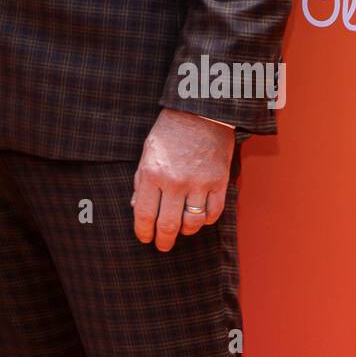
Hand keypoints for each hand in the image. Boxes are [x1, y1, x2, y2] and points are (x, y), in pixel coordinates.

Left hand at [130, 107, 234, 250]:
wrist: (201, 111)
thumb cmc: (170, 130)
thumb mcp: (147, 152)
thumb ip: (141, 180)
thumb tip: (136, 206)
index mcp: (152, 173)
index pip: (144, 214)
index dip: (143, 232)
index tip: (145, 238)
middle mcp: (174, 182)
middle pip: (168, 225)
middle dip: (163, 241)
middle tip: (162, 246)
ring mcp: (198, 183)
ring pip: (192, 223)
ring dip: (185, 231)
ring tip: (181, 229)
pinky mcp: (219, 182)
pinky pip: (213, 213)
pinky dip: (206, 220)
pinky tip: (200, 217)